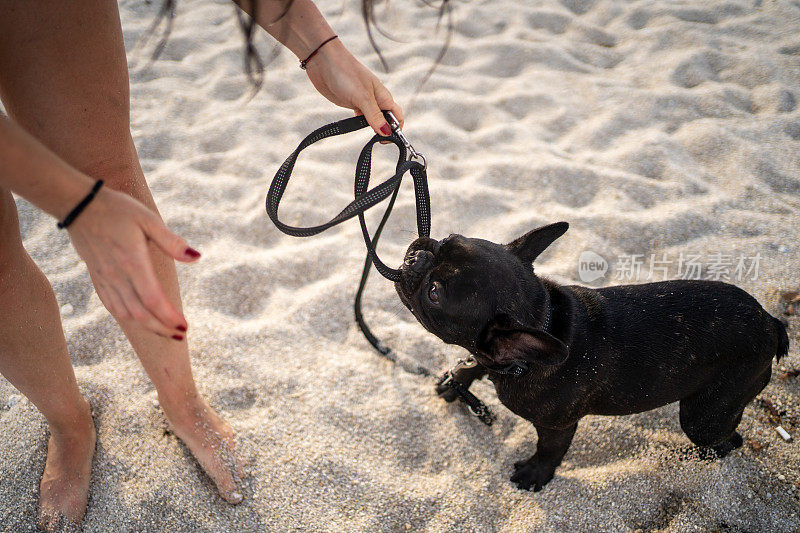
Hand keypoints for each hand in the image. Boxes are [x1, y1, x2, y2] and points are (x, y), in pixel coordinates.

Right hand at [66, 187, 198, 337]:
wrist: (78, 205)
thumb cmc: (117, 209)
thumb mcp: (148, 219)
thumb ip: (171, 241)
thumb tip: (196, 257)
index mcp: (133, 263)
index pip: (153, 300)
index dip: (169, 317)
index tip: (185, 326)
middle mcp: (117, 276)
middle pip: (140, 314)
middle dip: (162, 329)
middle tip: (181, 335)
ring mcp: (105, 279)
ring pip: (125, 314)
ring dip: (147, 327)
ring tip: (165, 331)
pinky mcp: (96, 277)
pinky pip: (111, 305)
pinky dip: (127, 318)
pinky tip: (139, 319)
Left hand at [304, 39, 403, 135]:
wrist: (324, 61)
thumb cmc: (346, 73)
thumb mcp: (362, 97)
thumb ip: (375, 116)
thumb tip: (386, 132)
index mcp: (384, 96)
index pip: (397, 116)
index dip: (396, 129)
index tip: (387, 139)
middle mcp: (376, 99)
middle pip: (387, 119)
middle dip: (385, 131)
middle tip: (376, 140)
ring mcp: (364, 101)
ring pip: (373, 119)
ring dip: (373, 128)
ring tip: (367, 135)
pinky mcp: (352, 102)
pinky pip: (360, 116)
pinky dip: (360, 124)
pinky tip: (355, 127)